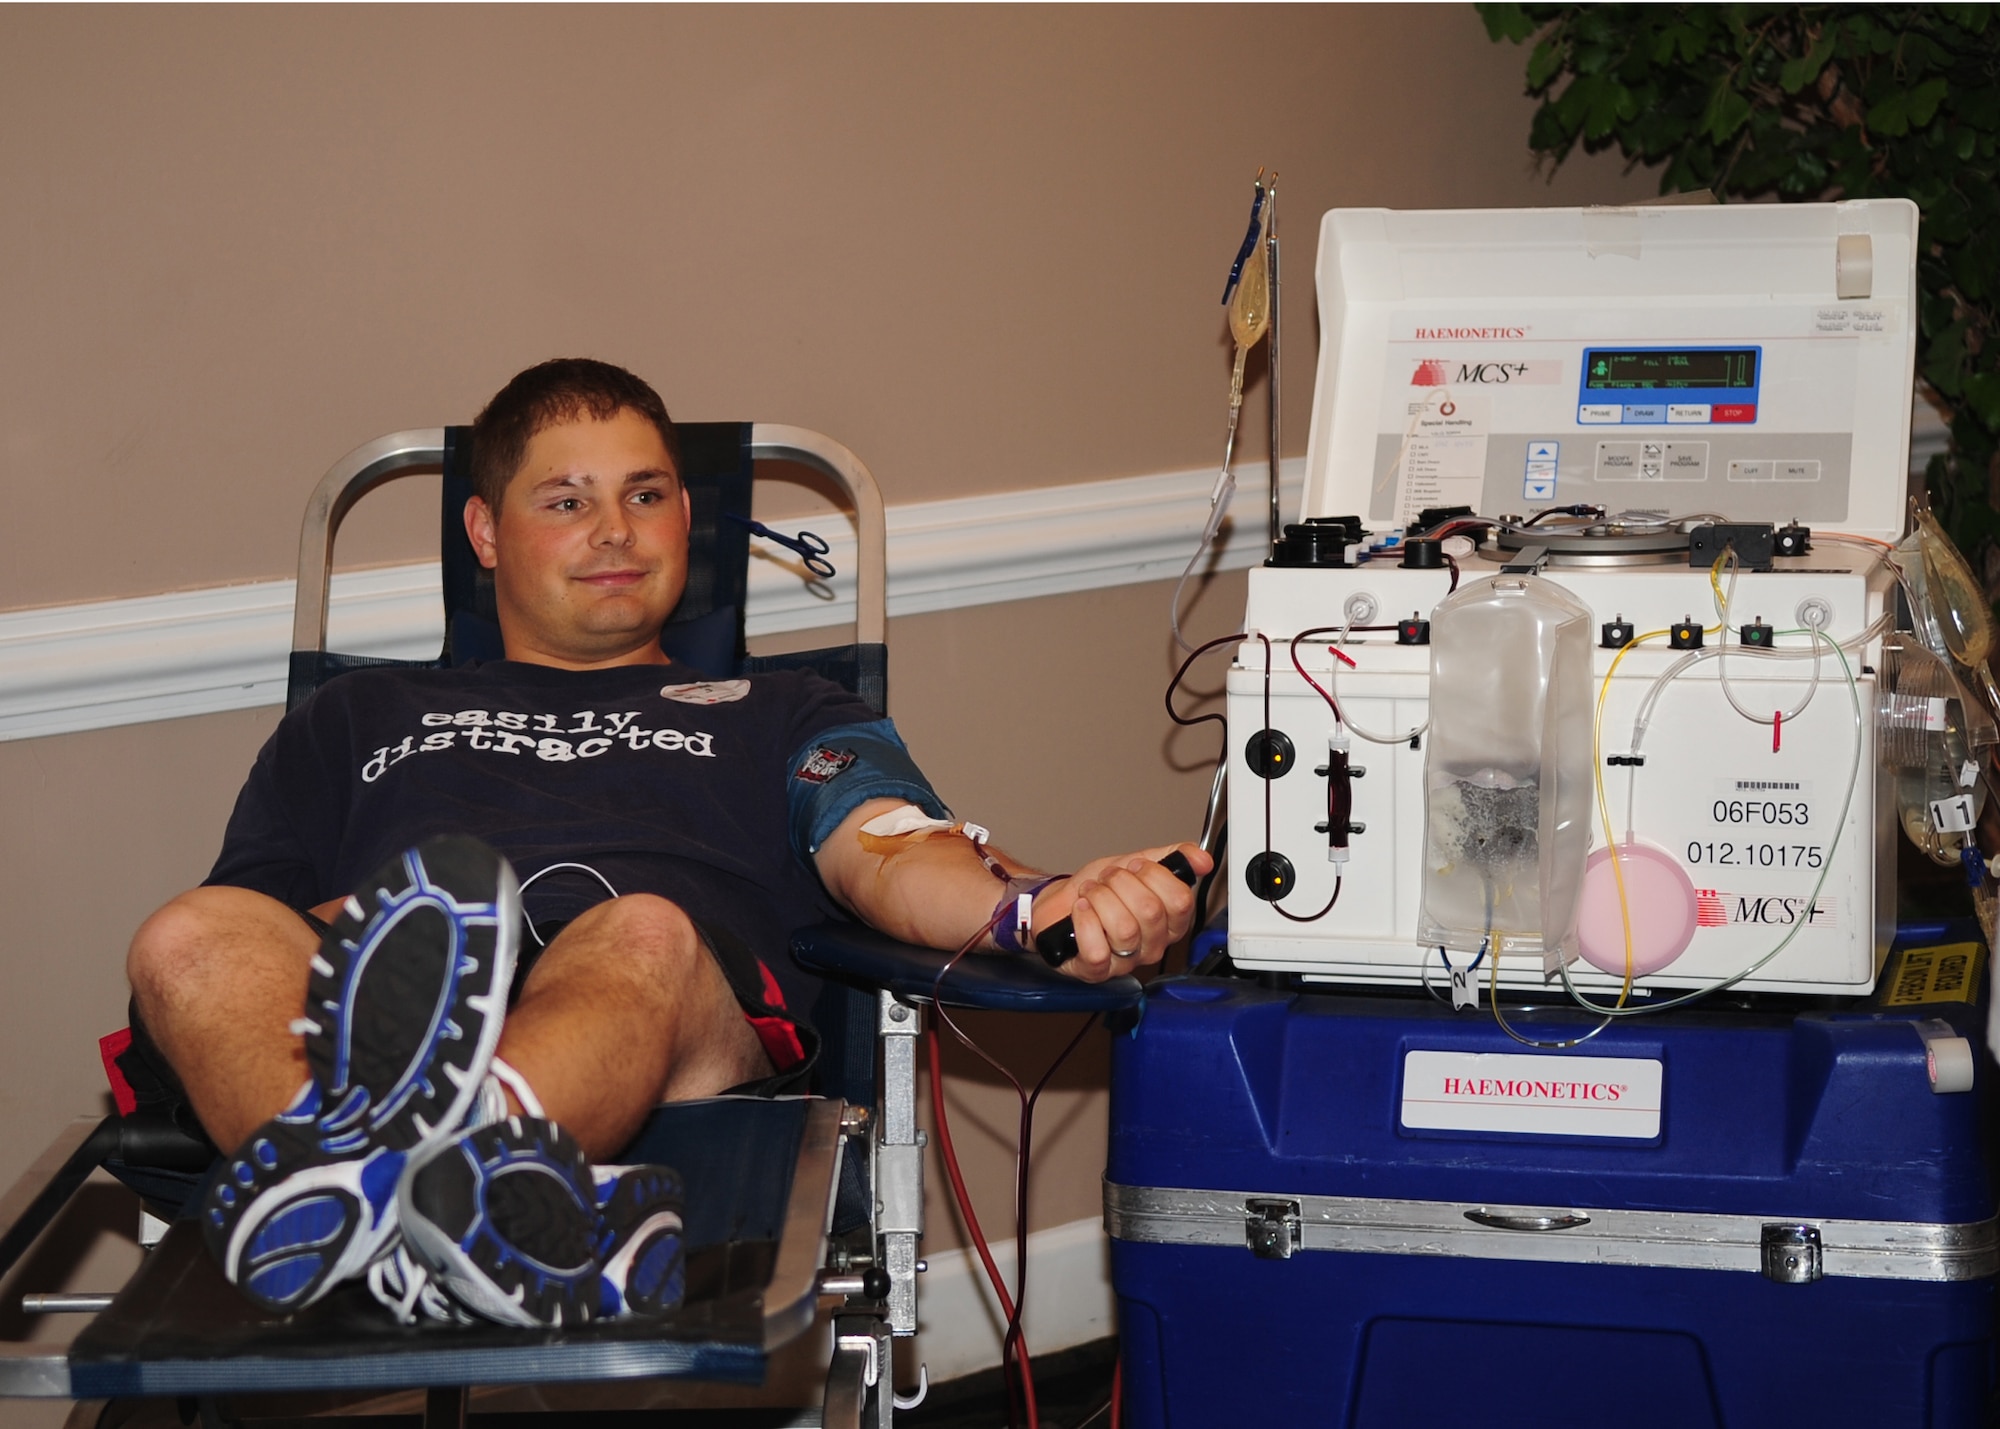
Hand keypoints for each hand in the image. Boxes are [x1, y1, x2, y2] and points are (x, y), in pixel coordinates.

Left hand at [1031, 843, 1211, 981]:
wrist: (1060, 904)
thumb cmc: (1099, 890)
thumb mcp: (1137, 864)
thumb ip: (1172, 857)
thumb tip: (1202, 859)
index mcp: (1170, 922)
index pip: (1181, 900)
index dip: (1153, 875)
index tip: (1135, 867)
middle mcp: (1153, 946)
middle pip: (1151, 911)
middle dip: (1121, 882)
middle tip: (1107, 879)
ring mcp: (1126, 961)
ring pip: (1124, 928)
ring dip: (1100, 898)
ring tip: (1091, 893)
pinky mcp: (1097, 971)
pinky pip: (1098, 949)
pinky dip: (1085, 920)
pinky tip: (1081, 910)